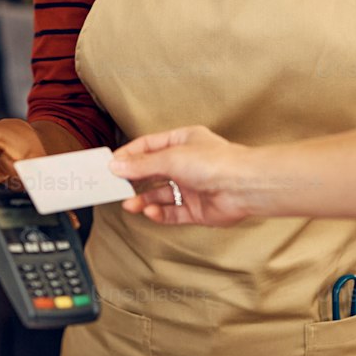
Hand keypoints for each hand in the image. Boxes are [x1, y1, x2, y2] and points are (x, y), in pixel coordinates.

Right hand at [110, 126, 256, 226]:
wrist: (243, 187)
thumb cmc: (216, 163)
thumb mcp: (170, 157)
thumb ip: (142, 164)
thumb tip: (117, 165)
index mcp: (183, 141)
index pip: (149, 146)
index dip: (130, 155)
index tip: (111, 165)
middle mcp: (188, 163)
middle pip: (153, 171)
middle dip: (134, 179)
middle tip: (116, 187)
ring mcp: (192, 187)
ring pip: (161, 194)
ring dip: (144, 199)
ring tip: (130, 204)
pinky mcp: (197, 209)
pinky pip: (172, 212)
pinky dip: (159, 213)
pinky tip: (149, 212)